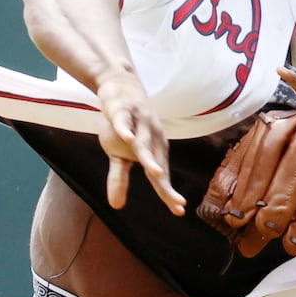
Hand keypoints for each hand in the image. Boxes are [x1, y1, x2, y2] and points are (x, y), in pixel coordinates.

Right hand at [94, 71, 184, 215]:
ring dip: (149, 157)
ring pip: (142, 142)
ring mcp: (138, 121)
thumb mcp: (119, 154)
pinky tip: (127, 137)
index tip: (179, 210)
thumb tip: (116, 206)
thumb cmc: (125, 124)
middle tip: (176, 201)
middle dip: (165, 181)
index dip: (168, 193)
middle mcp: (151, 136)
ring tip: (156, 174)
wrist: (120, 86)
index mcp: (153, 150)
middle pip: (156, 161)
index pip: (160, 176)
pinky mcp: (123, 109)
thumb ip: (119, 178)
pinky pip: (124, 120)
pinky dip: (125, 128)